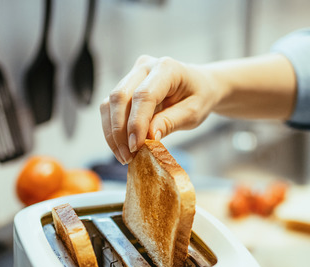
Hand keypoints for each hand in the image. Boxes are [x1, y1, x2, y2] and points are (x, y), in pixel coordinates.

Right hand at [100, 55, 220, 163]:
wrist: (200, 85)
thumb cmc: (199, 97)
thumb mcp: (193, 112)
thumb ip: (171, 122)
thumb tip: (149, 138)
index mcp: (166, 68)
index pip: (144, 95)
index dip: (136, 123)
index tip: (135, 147)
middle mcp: (145, 66)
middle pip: (120, 96)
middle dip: (119, 130)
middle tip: (127, 157)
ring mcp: (132, 74)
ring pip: (110, 103)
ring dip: (112, 133)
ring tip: (124, 157)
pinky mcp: (126, 86)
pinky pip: (111, 108)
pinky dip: (113, 130)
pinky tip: (121, 148)